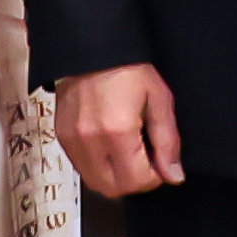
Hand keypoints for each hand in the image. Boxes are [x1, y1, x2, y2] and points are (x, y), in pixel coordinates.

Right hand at [56, 64, 184, 197]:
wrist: (92, 47)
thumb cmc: (128, 68)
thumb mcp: (159, 99)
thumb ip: (168, 141)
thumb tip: (174, 175)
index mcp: (118, 131)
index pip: (137, 181)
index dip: (155, 178)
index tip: (161, 165)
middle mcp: (91, 141)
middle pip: (114, 189)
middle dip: (135, 182)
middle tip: (147, 162)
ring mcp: (72, 141)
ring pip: (95, 183)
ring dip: (116, 178)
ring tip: (129, 154)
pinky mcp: (62, 137)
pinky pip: (82, 168)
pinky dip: (99, 167)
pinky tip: (111, 148)